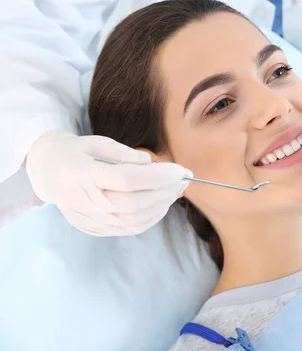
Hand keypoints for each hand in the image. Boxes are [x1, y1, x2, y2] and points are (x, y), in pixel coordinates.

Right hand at [26, 130, 190, 235]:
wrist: (48, 173)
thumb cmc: (79, 153)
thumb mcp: (98, 142)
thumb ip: (124, 153)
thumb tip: (150, 164)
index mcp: (82, 173)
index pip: (127, 179)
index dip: (159, 176)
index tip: (181, 169)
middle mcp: (84, 200)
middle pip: (134, 204)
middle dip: (166, 192)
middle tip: (184, 179)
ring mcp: (88, 218)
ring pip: (133, 220)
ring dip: (162, 206)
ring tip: (176, 190)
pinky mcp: (94, 229)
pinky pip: (128, 229)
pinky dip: (151, 219)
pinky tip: (162, 204)